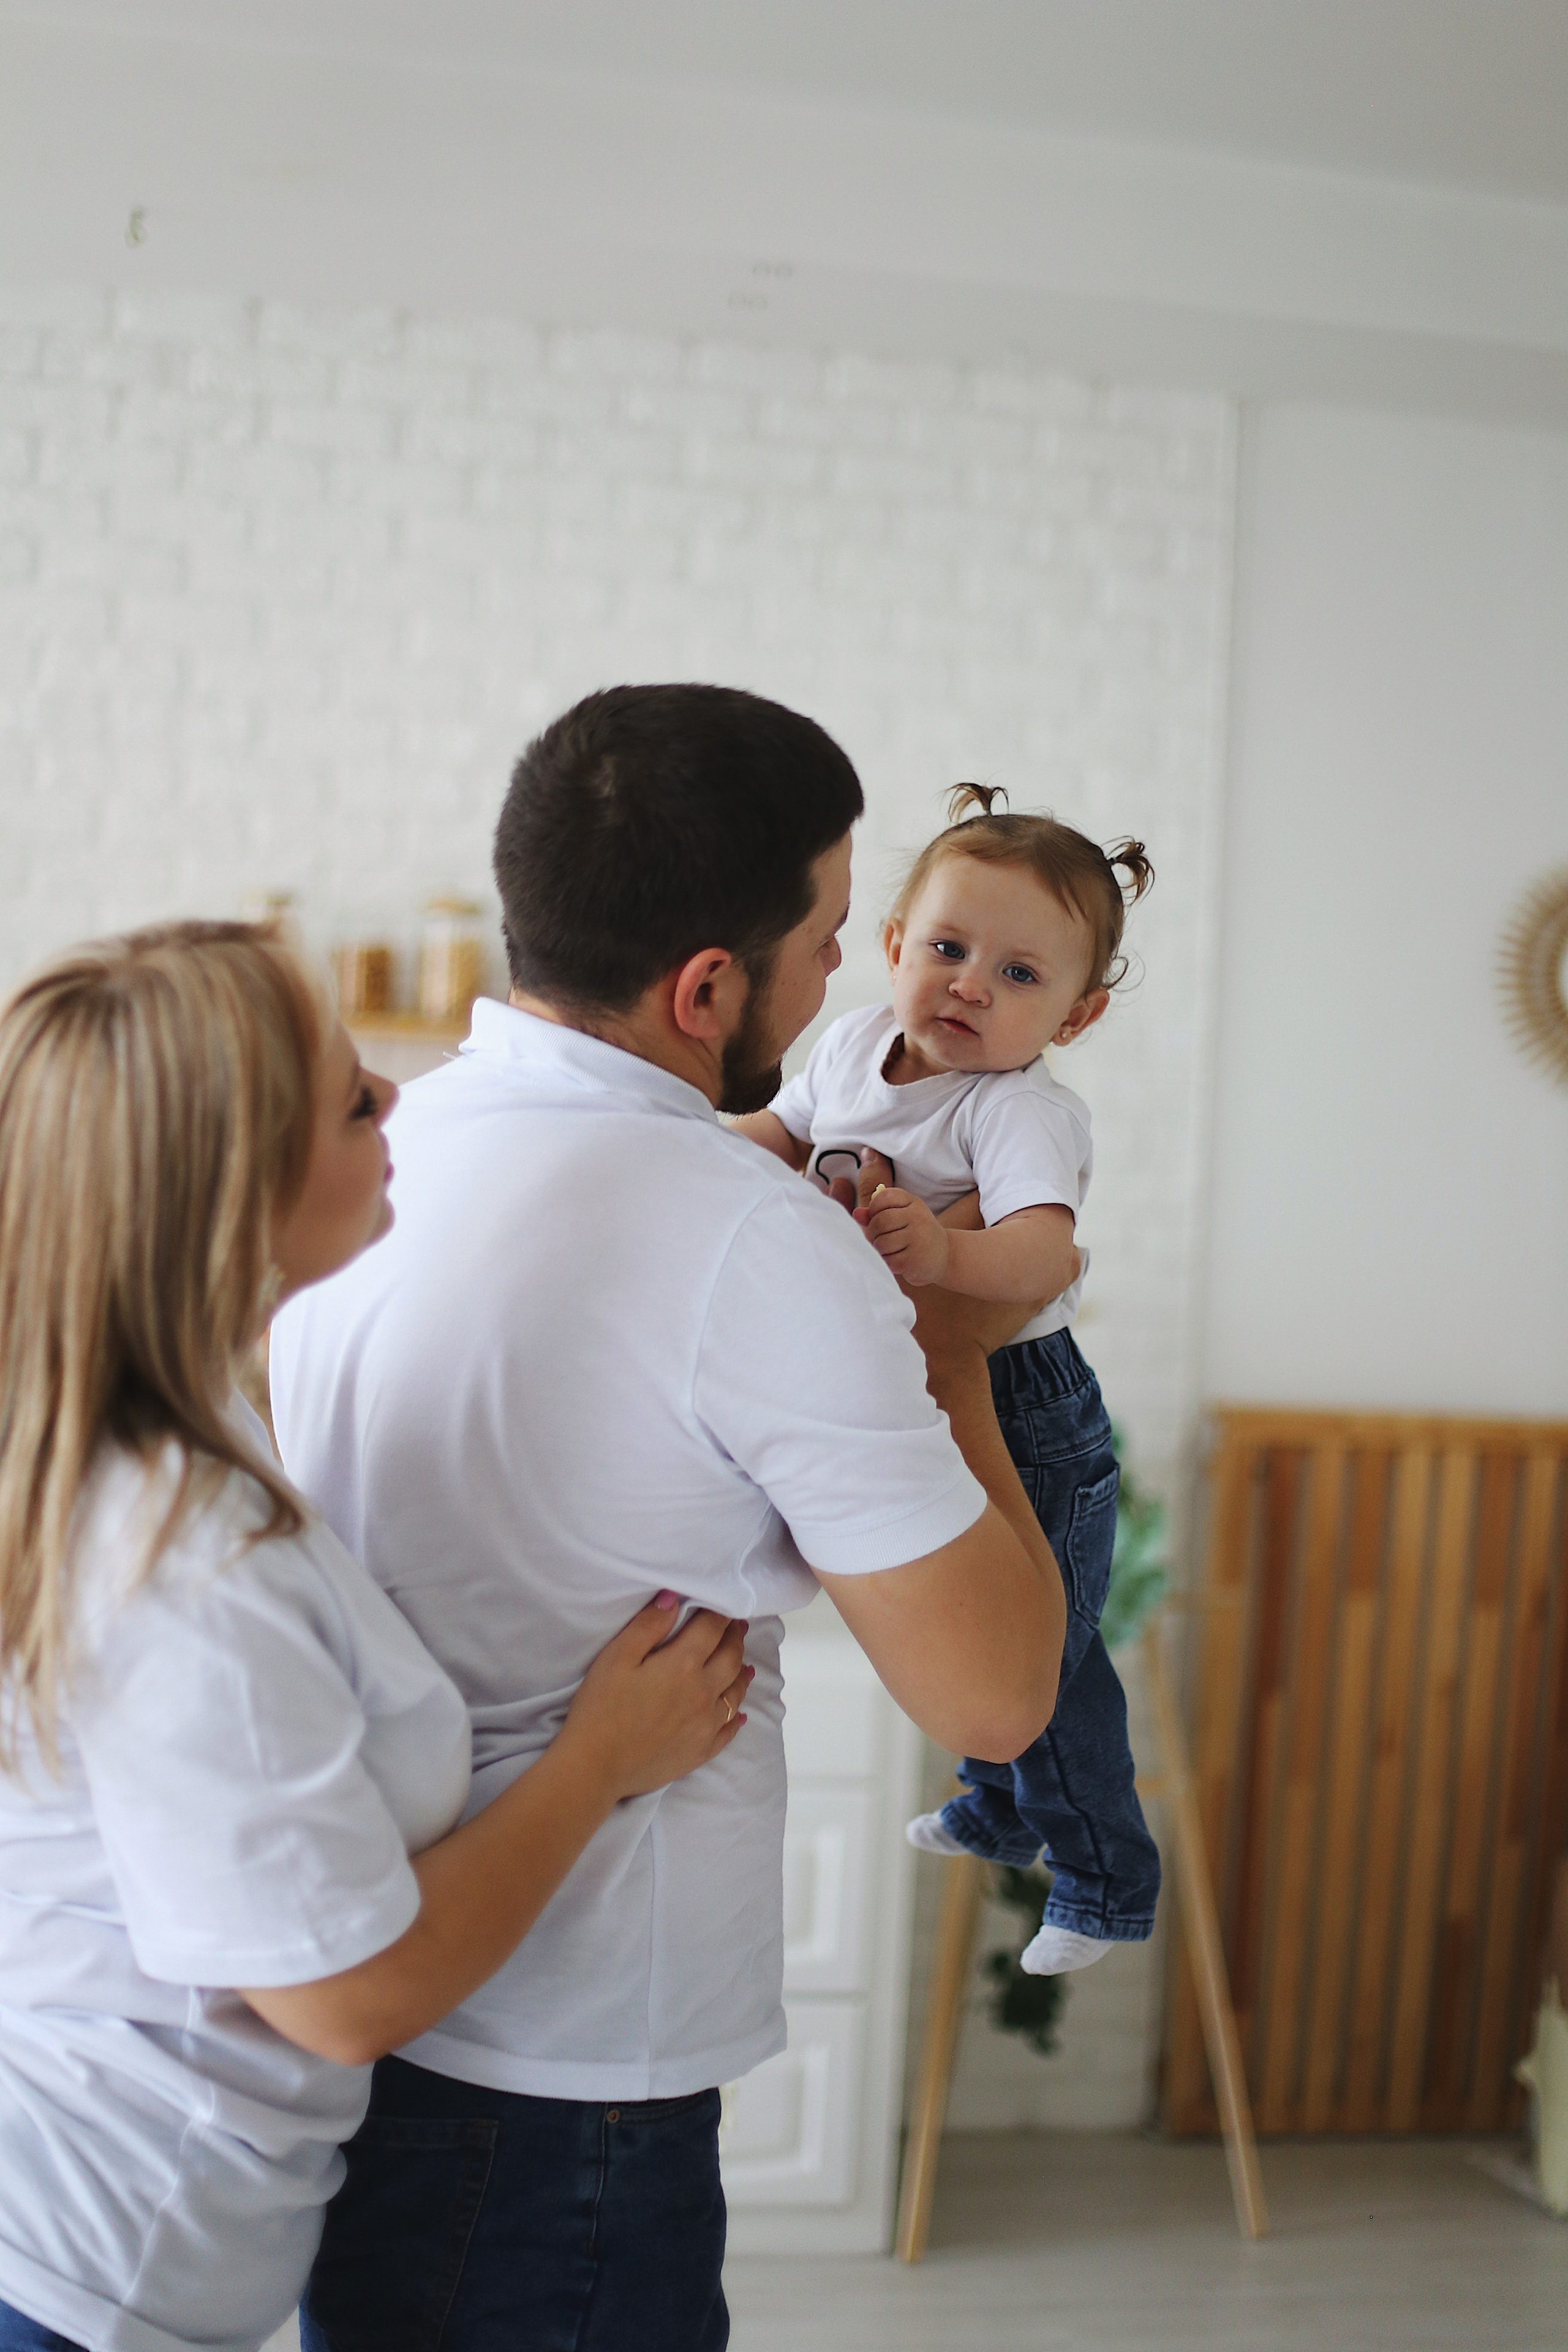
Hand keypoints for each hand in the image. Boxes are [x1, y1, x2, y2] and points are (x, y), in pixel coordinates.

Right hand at [562, 1596, 751, 1800]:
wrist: (596, 1765)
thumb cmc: (601, 1707)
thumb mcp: (616, 1657)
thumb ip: (648, 1625)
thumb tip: (673, 1598)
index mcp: (683, 1665)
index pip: (711, 1630)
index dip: (719, 1614)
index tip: (724, 1605)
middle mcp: (703, 1693)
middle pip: (730, 1659)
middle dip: (735, 1639)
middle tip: (738, 1627)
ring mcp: (705, 1725)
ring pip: (735, 1694)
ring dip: (742, 1674)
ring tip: (745, 1664)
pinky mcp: (700, 1751)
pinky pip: (728, 1731)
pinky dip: (736, 1718)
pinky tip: (738, 1714)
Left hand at [857, 1185, 950, 1284]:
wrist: (945, 1255)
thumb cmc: (916, 1233)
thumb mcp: (901, 1217)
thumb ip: (876, 1213)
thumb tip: (856, 1214)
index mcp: (913, 1202)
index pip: (883, 1197)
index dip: (873, 1209)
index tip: (877, 1219)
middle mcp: (918, 1217)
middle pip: (879, 1221)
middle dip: (872, 1233)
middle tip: (878, 1239)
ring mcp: (918, 1238)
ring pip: (881, 1243)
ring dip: (879, 1249)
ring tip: (889, 1250)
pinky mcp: (914, 1259)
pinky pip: (888, 1260)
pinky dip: (888, 1262)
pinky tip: (898, 1260)